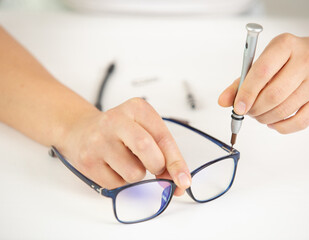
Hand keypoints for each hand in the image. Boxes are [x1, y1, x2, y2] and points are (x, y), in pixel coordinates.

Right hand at [58, 97, 190, 195]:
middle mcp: (115, 121)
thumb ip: (164, 151)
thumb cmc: (119, 131)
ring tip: (126, 161)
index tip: (183, 179)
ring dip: (137, 174)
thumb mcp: (144, 128)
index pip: (163, 137)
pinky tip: (113, 166)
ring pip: (134, 173)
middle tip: (154, 166)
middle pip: (147, 150)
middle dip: (158, 166)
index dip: (177, 162)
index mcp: (136, 108)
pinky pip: (117, 184)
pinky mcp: (88, 161)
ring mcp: (99, 141)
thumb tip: (179, 181)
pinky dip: (120, 180)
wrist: (81, 130)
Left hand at [219, 33, 308, 133]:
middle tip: (248, 111)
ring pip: (284, 110)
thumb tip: (223, 101)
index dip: (247, 93)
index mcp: (286, 45)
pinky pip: (299, 122)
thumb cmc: (291, 60)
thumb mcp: (266, 61)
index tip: (237, 107)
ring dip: (264, 118)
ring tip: (259, 115)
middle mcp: (306, 60)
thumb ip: (242, 81)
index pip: (262, 71)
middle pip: (273, 94)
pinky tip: (273, 122)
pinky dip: (281, 127)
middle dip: (254, 109)